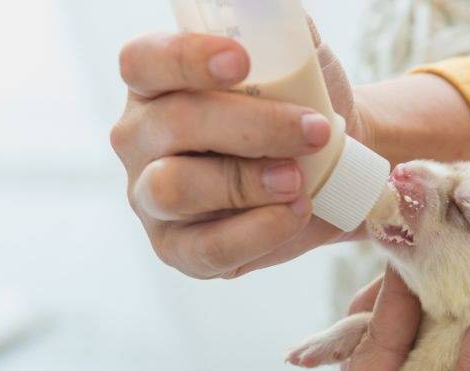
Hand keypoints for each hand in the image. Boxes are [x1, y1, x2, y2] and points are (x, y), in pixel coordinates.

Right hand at [111, 21, 366, 278]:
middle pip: (172, 125)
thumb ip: (278, 29)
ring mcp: (151, 197)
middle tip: (312, 130)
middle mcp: (141, 139)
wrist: (328, 168)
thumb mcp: (294, 61)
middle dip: (250, 127)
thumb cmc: (301, 107)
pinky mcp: (177, 249)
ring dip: (244, 182)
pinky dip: (257, 231)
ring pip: (176, 188)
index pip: (144, 62)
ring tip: (299, 179)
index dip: (185, 59)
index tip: (240, 61)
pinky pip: (206, 247)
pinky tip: (295, 213)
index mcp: (155, 85)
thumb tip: (273, 7)